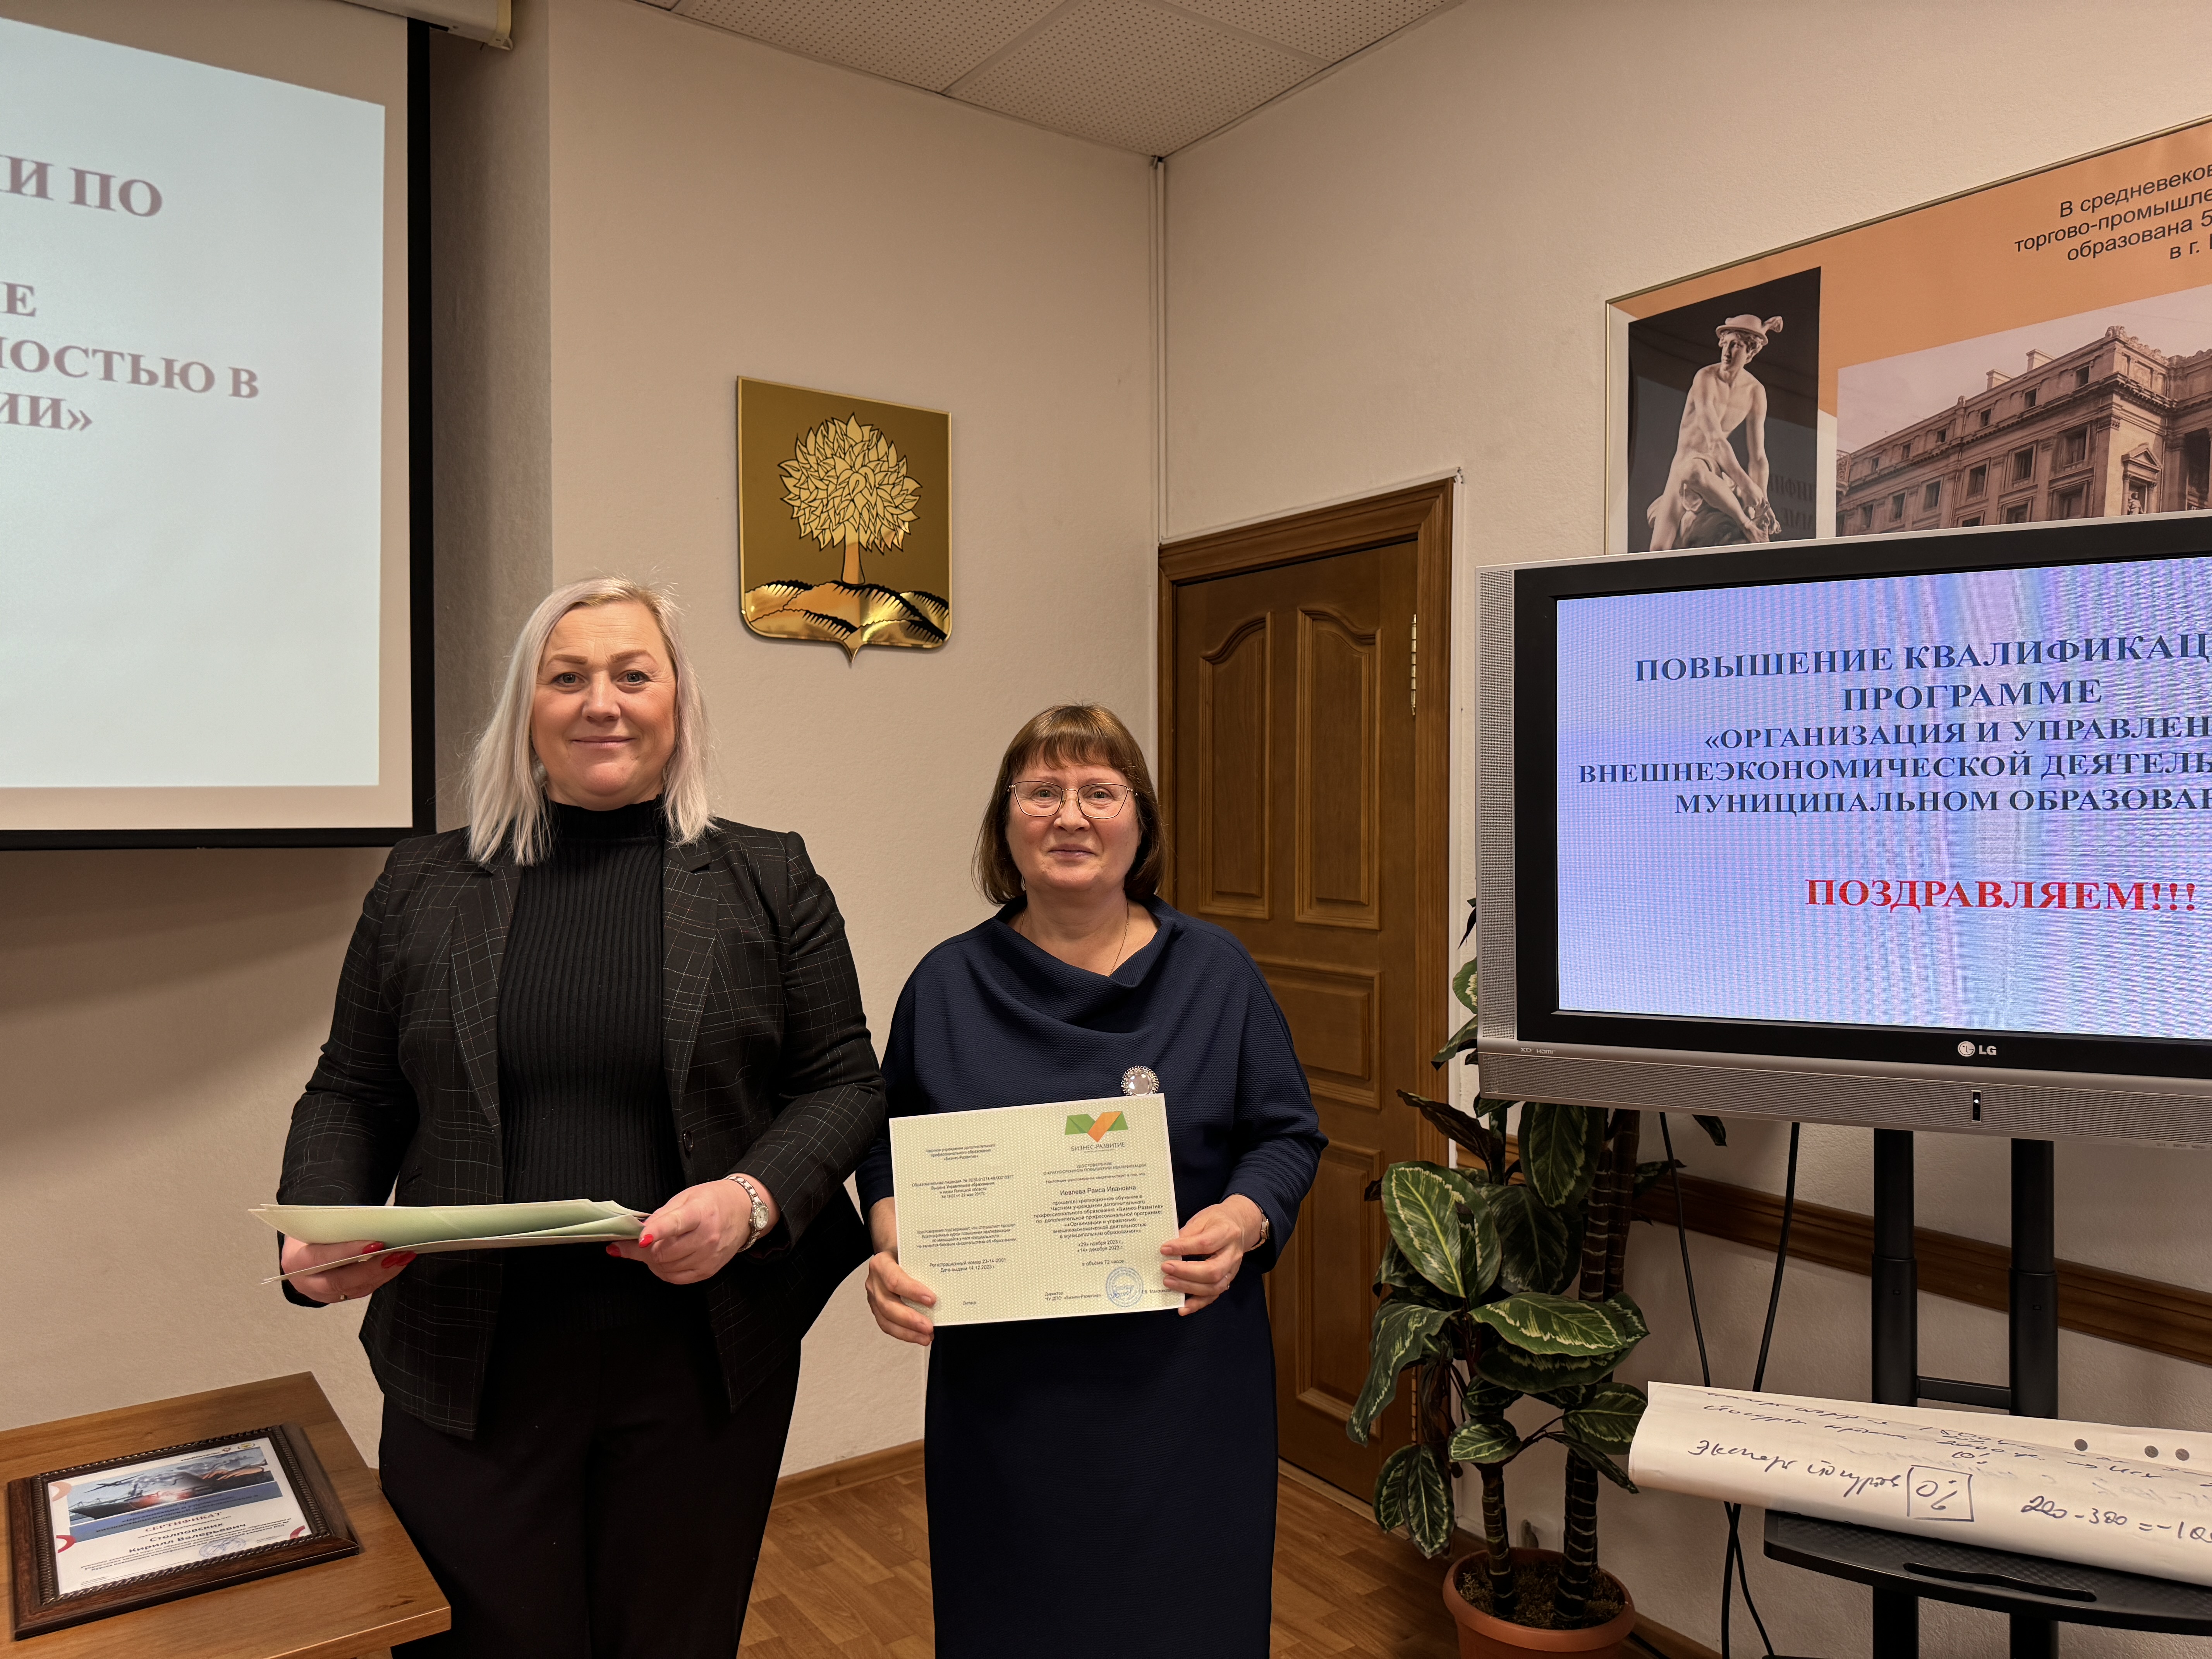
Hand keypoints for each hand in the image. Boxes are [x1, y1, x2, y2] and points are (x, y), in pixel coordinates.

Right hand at [279, 1236, 414, 1304]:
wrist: (302, 1247)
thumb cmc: (313, 1231)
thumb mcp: (317, 1224)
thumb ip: (338, 1225)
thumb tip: (373, 1220)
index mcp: (296, 1259)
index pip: (322, 1257)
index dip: (349, 1252)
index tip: (376, 1244)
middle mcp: (306, 1281)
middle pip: (340, 1281)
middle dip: (372, 1268)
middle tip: (396, 1253)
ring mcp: (321, 1293)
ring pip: (354, 1288)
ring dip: (382, 1273)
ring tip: (403, 1256)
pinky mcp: (336, 1297)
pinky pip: (360, 1290)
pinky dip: (380, 1277)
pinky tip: (396, 1264)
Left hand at [606, 1177, 773, 1284]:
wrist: (743, 1211)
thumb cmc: (712, 1201)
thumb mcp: (685, 1198)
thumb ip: (659, 1216)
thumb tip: (633, 1234)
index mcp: (700, 1212)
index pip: (676, 1223)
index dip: (656, 1231)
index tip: (642, 1238)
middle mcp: (707, 1236)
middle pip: (663, 1253)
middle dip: (645, 1249)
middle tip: (644, 1241)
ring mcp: (708, 1256)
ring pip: (665, 1268)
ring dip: (654, 1261)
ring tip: (659, 1247)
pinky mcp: (708, 1271)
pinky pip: (675, 1278)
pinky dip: (664, 1270)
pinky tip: (667, 1259)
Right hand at [863, 1198, 934, 1345]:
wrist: (893, 1252)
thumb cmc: (906, 1252)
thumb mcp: (914, 1249)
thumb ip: (928, 1258)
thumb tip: (956, 1266)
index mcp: (881, 1263)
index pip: (894, 1279)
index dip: (912, 1291)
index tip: (932, 1299)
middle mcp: (874, 1281)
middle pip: (888, 1304)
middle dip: (910, 1318)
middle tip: (929, 1326)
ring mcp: (874, 1297)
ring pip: (886, 1320)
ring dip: (908, 1331)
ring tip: (927, 1336)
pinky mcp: (878, 1309)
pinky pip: (888, 1325)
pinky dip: (905, 1334)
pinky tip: (919, 1337)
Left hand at [1160, 1195, 1264, 1315]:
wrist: (1240, 1225)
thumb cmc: (1218, 1220)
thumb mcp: (1202, 1218)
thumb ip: (1187, 1233)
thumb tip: (1168, 1249)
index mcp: (1227, 1233)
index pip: (1205, 1244)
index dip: (1183, 1248)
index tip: (1165, 1249)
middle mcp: (1232, 1254)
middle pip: (1212, 1270)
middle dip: (1186, 1272)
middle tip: (1165, 1268)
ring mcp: (1232, 1270)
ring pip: (1214, 1287)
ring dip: (1189, 1288)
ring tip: (1168, 1283)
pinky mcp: (1227, 1280)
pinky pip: (1213, 1296)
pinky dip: (1197, 1304)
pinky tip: (1182, 1307)